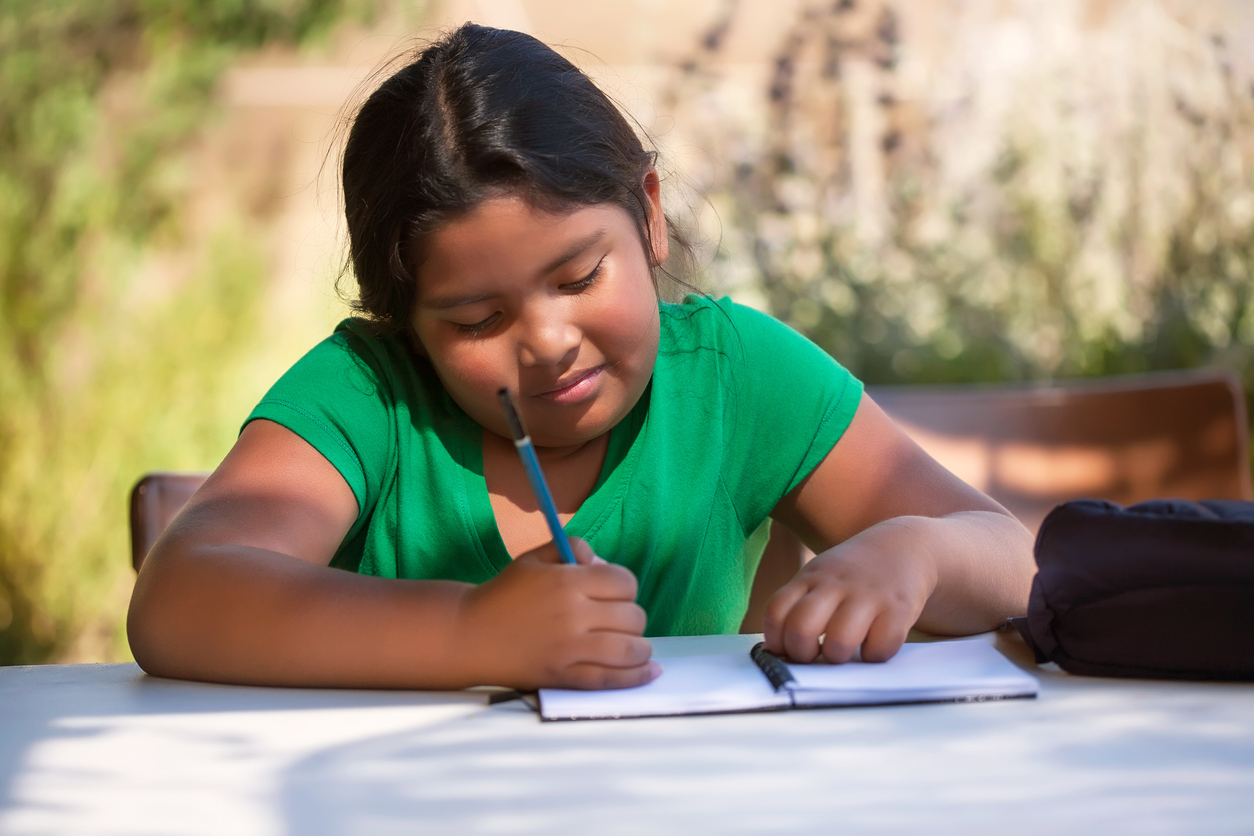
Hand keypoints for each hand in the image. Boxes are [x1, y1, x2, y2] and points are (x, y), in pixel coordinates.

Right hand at [454, 538, 657, 689]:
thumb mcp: (535, 558)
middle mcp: (573, 614)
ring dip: (640, 647)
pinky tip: (649, 672)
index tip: (614, 593)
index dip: (625, 586)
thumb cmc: (504, 594)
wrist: (469, 635)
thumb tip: (603, 564)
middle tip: (616, 620)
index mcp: (567, 581)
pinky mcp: (564, 676)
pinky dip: (636, 677)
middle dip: (631, 616)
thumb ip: (573, 548)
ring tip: (634, 645)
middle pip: (633, 616)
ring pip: (631, 649)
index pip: (624, 582)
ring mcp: (570, 649)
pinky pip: (611, 680)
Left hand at [762, 520, 937, 663]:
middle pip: (801, 628)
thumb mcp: (821, 577)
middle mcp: (836, 584)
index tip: (786, 650)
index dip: (776, 640)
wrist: (905, 545)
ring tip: (844, 651)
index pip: (777, 611)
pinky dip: (873, 656)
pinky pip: (879, 648)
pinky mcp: (898, 609)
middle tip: (814, 655)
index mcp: (810, 577)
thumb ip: (799, 606)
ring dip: (837, 656)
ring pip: (839, 641)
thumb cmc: (854, 574)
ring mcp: (867, 596)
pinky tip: (873, 645)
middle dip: (802, 654)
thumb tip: (778, 651)